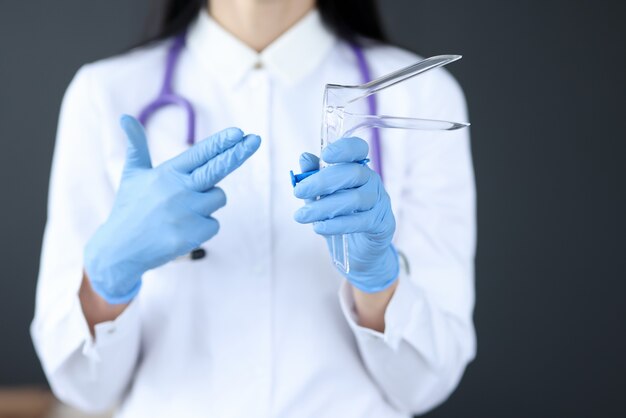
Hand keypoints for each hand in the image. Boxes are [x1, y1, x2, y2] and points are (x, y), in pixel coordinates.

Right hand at [84, 115, 260, 303]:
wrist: (120, 250)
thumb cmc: (130, 208)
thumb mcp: (133, 174)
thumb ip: (137, 145)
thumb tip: (125, 117)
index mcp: (167, 173)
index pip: (200, 153)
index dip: (221, 142)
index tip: (239, 132)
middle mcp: (178, 190)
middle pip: (217, 169)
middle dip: (238, 154)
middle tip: (255, 140)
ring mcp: (185, 212)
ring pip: (218, 198)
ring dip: (208, 203)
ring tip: (181, 211)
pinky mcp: (191, 235)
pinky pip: (214, 224)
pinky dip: (203, 226)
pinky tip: (181, 229)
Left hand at [293, 137, 398, 292]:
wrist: (359, 251)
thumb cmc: (340, 217)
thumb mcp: (321, 197)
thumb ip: (312, 178)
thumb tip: (305, 157)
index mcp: (358, 168)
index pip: (358, 149)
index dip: (344, 149)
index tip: (325, 155)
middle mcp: (372, 181)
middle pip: (354, 173)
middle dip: (322, 181)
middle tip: (298, 192)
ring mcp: (380, 202)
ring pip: (355, 199)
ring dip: (324, 207)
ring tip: (302, 216)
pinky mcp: (383, 224)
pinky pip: (361, 221)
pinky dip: (337, 224)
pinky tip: (319, 227)